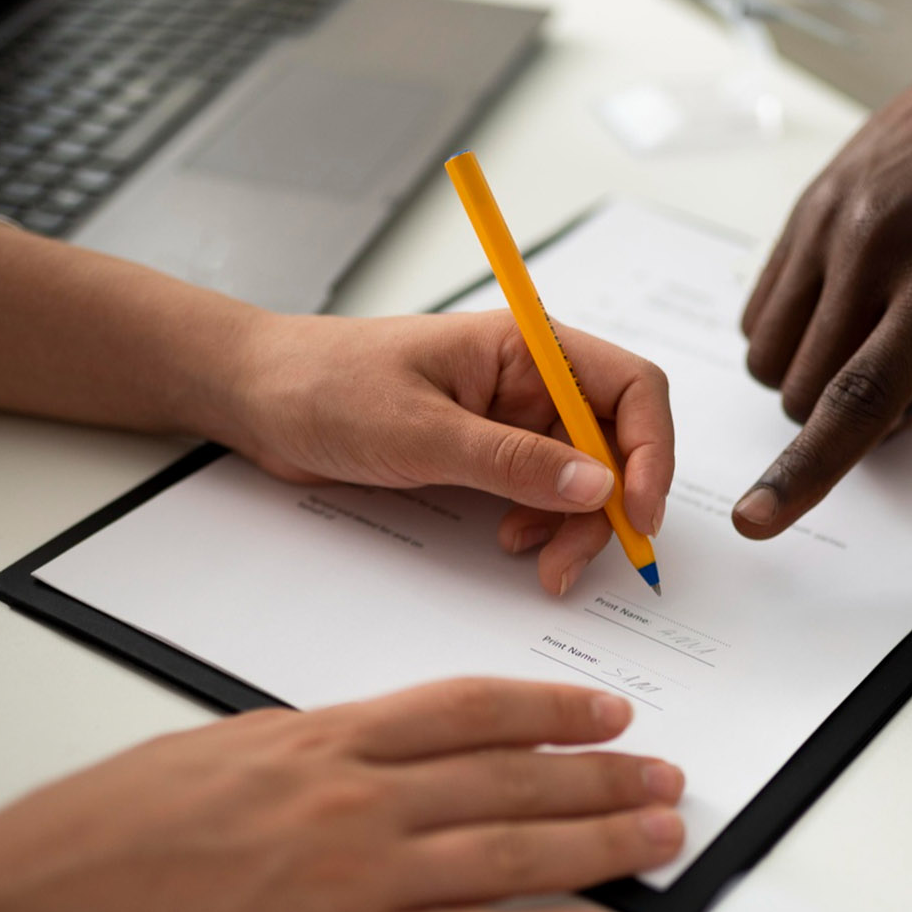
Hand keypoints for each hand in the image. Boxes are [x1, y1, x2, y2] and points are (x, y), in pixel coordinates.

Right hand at [0, 679, 681, 911]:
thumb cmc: (95, 835)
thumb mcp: (208, 753)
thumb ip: (302, 747)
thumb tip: (368, 748)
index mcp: (318, 738)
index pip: (465, 710)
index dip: (549, 711)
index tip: (605, 713)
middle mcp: (352, 800)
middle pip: (510, 780)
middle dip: (601, 778)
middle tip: (667, 776)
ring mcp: (353, 883)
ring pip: (510, 856)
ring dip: (599, 847)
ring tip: (662, 839)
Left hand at [218, 311, 672, 596]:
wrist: (260, 398)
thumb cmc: (327, 386)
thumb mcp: (420, 431)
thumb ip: (511, 461)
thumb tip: (598, 485)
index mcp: (527, 346)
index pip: (630, 388)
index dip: (650, 451)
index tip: (638, 511)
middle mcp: (532, 380)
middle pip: (616, 444)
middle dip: (609, 506)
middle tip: (574, 561)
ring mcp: (512, 420)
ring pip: (584, 480)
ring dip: (574, 526)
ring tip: (539, 564)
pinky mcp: (489, 455)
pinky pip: (543, 496)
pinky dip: (543, 528)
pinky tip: (512, 545)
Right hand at [732, 11, 911, 537]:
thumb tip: (886, 418)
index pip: (859, 397)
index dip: (806, 470)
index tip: (757, 519)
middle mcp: (875, 248)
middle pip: (804, 389)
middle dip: (834, 417)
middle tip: (896, 377)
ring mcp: (830, 222)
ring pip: (769, 355)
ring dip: (806, 376)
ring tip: (866, 337)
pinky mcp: (805, 205)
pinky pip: (760, 307)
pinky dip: (792, 332)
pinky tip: (844, 304)